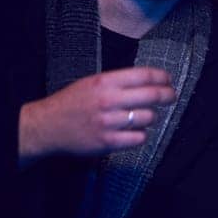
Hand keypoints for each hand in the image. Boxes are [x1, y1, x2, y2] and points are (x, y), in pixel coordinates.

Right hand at [18, 67, 176, 162]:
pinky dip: (141, 134)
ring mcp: (108, 122)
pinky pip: (139, 138)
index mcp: (104, 82)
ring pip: (148, 118)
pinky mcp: (108, 142)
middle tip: (171, 96)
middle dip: (168, 95)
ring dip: (152, 117)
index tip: (169, 80)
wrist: (46, 126)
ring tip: (145, 116)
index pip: (144, 75)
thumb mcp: (91, 83)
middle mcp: (108, 100)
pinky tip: (135, 131)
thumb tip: (151, 82)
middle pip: (152, 95)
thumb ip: (118, 82)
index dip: (163, 77)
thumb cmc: (72, 103)